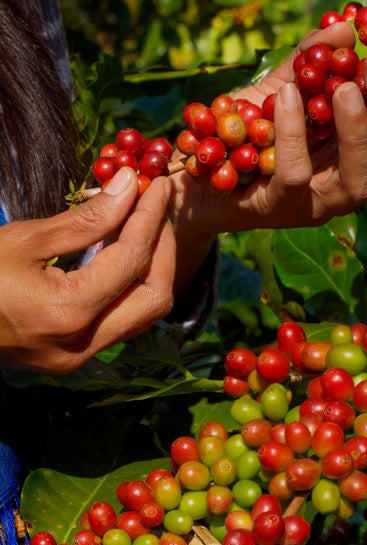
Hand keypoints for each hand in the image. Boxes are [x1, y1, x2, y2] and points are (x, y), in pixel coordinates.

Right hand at [0, 167, 174, 372]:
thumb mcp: (24, 239)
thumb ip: (86, 218)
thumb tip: (131, 185)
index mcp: (67, 312)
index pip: (132, 261)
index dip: (150, 219)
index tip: (157, 187)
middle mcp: (80, 345)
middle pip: (154, 298)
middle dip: (163, 250)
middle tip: (156, 210)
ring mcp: (77, 358)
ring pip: (142, 315)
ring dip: (150, 271)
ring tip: (142, 227)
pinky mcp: (72, 359)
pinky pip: (119, 323)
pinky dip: (128, 289)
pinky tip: (120, 256)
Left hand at [168, 21, 366, 238]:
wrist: (188, 178)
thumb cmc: (239, 135)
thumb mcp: (275, 92)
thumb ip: (308, 64)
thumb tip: (345, 30)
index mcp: (352, 156)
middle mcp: (342, 186)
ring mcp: (312, 205)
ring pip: (356, 178)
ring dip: (357, 130)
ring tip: (347, 87)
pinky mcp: (276, 211)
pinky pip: (294, 175)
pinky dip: (294, 134)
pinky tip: (288, 96)